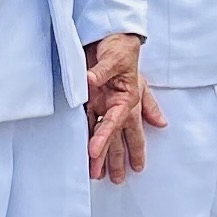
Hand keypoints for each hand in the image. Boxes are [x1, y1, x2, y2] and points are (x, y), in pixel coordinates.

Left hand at [84, 32, 153, 183]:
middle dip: (116, 159)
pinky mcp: (94, 101)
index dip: (104, 138)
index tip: (93, 152)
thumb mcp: (113, 58)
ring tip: (101, 176)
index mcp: (127, 99)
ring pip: (105, 135)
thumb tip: (89, 81)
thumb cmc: (118, 47)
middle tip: (116, 180)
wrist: (112, 36)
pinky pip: (91, 123)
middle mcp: (118, 106)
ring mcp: (106, 105)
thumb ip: (101, 72)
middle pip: (118, 137)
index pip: (114, 122)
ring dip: (105, 156)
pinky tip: (90, 154)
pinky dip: (91, 138)